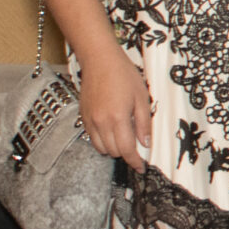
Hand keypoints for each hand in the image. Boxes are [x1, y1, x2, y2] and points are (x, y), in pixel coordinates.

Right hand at [77, 43, 151, 173]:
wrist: (99, 60)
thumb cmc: (123, 75)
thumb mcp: (141, 97)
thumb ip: (144, 123)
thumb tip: (146, 144)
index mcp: (117, 118)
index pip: (126, 150)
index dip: (135, 162)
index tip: (141, 168)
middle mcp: (101, 123)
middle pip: (113, 152)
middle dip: (126, 154)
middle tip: (137, 148)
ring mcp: (90, 120)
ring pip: (101, 148)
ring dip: (113, 149)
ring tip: (125, 139)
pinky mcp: (83, 116)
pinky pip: (92, 138)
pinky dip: (103, 140)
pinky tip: (112, 131)